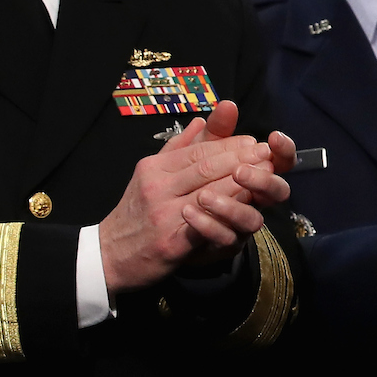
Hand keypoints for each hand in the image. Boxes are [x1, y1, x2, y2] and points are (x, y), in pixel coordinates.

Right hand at [100, 100, 283, 291]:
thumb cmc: (135, 213)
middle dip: (242, 158)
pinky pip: (208, 223)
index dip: (229, 144)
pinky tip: (248, 207)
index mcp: (153, 168)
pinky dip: (230, 213)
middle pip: (207, 168)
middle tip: (267, 154)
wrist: (110, 255)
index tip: (253, 141)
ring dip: (243, 182)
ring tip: (266, 175)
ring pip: (211, 191)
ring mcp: (164, 214)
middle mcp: (157, 187)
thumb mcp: (149, 175)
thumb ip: (177, 147)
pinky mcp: (172, 240)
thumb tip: (201, 121)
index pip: (198, 150)